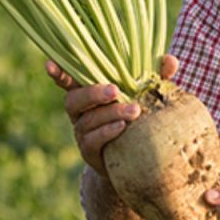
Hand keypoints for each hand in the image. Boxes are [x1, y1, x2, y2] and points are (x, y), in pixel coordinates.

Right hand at [45, 55, 178, 175]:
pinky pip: (91, 141)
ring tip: (134, 111)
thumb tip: (170, 61)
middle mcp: (80, 112)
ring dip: (109, 113)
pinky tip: (122, 128)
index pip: (69, 80)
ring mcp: (82, 133)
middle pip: (73, 100)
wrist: (140, 158)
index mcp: (89, 93)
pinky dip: (107, 133)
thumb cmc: (141, 117)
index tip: (49, 63)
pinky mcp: (89, 153)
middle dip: (92, 93)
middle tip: (115, 90)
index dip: (58, 72)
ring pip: (86, 121)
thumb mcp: (150, 94)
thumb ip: (157, 77)